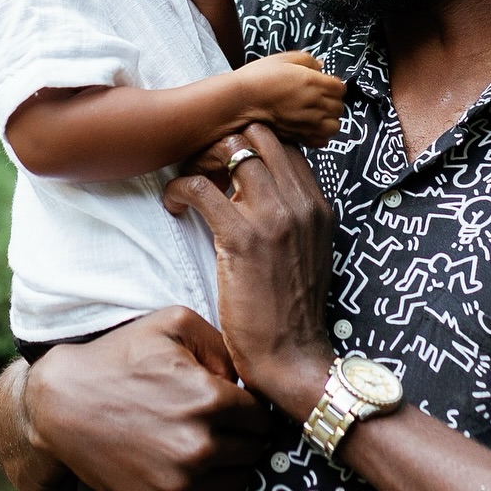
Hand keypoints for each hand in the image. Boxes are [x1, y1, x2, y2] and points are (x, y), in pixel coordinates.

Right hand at [21, 308, 269, 490]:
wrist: (60, 404)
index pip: (262, 417)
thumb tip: (248, 381)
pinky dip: (200, 482)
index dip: (250, 408)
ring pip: (235, 479)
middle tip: (217, 422)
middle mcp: (199, 446)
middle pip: (254, 451)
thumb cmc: (118, 357)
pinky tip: (177, 457)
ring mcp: (179, 482)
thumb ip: (225, 344)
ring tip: (198, 438)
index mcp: (209, 400)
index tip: (233, 403)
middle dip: (242, 435)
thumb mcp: (173, 323)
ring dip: (226, 461)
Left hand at [166, 124, 334, 418]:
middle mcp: (300, 202)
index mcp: (317, 204)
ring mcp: (274, 217)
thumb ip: (292, 218)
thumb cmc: (291, 312)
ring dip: (199, 160)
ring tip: (187, 186)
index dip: (249, 145)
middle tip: (203, 169)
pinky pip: (200, 187)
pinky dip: (179, 189)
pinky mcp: (242, 237)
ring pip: (230, 148)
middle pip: (257, 133)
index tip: (225, 167)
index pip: (284, 142)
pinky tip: (174, 207)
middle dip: (223, 142)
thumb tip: (259, 192)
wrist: (293, 357)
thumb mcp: (307, 253)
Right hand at [232, 51, 344, 145]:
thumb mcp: (283, 59)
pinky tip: (311, 126)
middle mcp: (314, 104)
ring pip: (335, 125)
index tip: (326, 84)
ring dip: (330, 119)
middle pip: (340, 107)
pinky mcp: (299, 136)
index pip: (341, 87)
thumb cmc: (257, 78)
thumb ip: (306, 60)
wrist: (240, 101)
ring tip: (318, 113)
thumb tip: (320, 66)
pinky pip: (322, 140)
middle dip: (333, 101)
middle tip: (321, 97)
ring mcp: (308, 122)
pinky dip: (321, 135)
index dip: (334, 85)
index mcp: (313, 82)